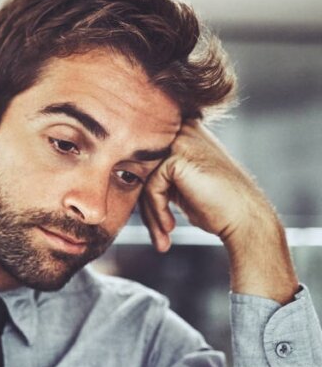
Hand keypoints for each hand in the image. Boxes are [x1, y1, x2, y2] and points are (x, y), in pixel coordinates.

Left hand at [139, 120, 297, 302]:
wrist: (244, 218)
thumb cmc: (215, 206)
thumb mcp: (180, 185)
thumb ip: (157, 175)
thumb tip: (122, 175)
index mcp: (184, 133)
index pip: (145, 161)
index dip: (144, 195)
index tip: (154, 223)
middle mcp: (182, 130)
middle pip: (142, 169)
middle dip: (145, 206)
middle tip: (158, 235)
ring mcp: (181, 140)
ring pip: (144, 180)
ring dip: (150, 214)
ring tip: (163, 236)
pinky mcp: (177, 156)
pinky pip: (150, 187)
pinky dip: (156, 211)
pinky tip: (170, 227)